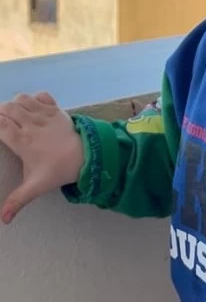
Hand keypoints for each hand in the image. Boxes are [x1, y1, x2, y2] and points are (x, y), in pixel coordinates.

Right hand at [0, 92, 83, 223]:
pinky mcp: (56, 108)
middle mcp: (31, 123)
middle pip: (8, 108)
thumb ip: (17, 200)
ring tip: (13, 115)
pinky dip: (33, 98)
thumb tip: (3, 219)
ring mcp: (44, 113)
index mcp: (23, 140)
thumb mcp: (36, 186)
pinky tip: (32, 108)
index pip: (0, 124)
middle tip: (1, 124)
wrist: (86, 155)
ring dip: (14, 104)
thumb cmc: (58, 169)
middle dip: (0, 112)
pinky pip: (41, 95)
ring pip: (22, 99)